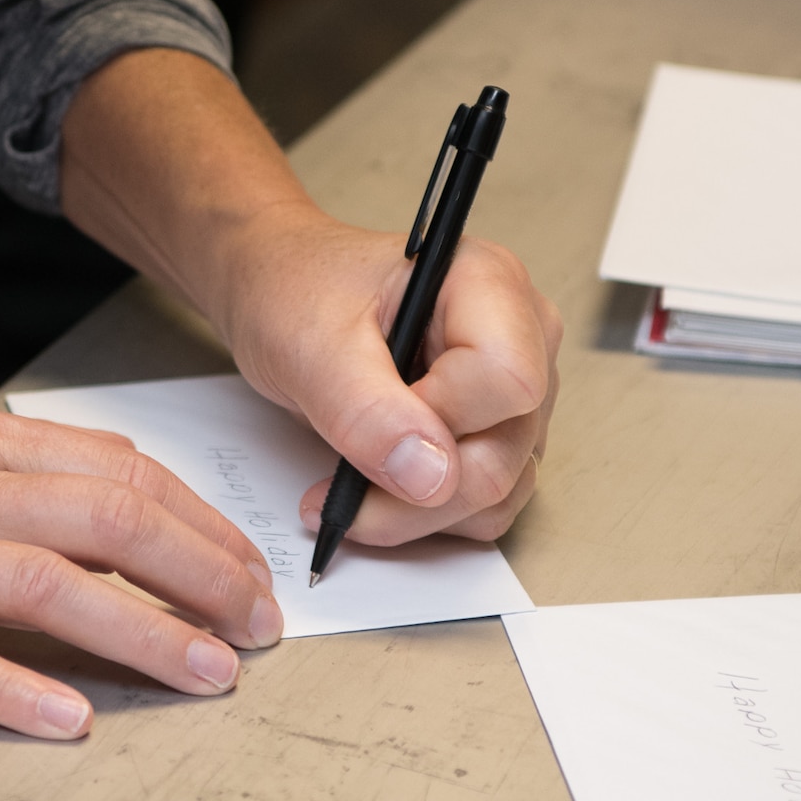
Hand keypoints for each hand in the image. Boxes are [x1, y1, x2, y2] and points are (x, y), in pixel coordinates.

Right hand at [0, 324, 283, 740]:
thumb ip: (18, 458)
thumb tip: (118, 480)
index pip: (123, 475)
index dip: (202, 524)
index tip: (252, 568)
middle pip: (108, 522)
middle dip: (202, 575)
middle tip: (261, 627)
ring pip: (45, 586)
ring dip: (141, 632)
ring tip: (207, 672)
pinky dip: (9, 688)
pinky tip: (68, 719)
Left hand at [214, 206, 561, 547]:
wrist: (281, 295)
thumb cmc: (297, 292)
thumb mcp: (311, 344)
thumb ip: (366, 409)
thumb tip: (431, 477)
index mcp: (488, 285)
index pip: (508, 380)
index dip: (440, 419)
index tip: (371, 424)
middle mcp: (520, 336)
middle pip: (506, 446)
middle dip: (419, 491)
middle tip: (338, 492)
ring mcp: (512, 391)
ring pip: (502, 487)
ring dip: (420, 512)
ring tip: (346, 492)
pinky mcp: (496, 433)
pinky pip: (486, 503)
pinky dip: (427, 515)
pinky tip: (371, 492)